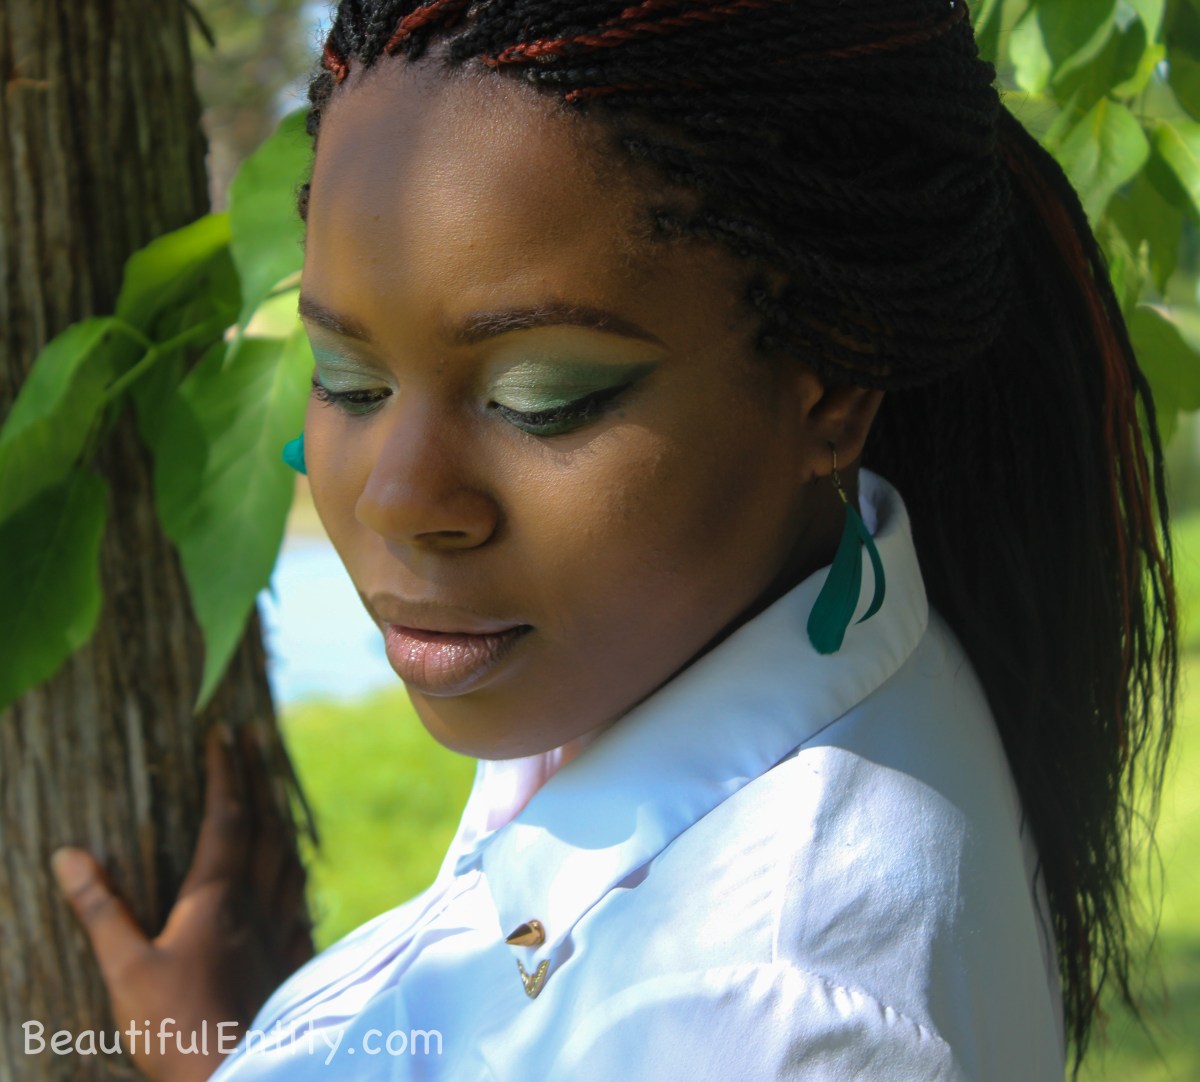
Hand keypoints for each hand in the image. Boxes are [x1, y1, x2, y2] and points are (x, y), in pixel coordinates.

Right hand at [52, 726, 313, 1081]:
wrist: (240, 1074)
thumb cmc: (178, 1026)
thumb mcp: (126, 969)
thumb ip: (102, 909)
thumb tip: (70, 854)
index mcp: (217, 896)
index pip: (227, 817)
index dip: (227, 771)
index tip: (225, 732)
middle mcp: (257, 902)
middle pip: (267, 825)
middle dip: (262, 777)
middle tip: (260, 737)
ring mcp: (281, 931)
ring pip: (290, 859)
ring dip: (284, 818)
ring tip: (280, 795)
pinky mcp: (293, 962)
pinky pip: (301, 903)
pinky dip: (298, 877)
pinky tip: (298, 880)